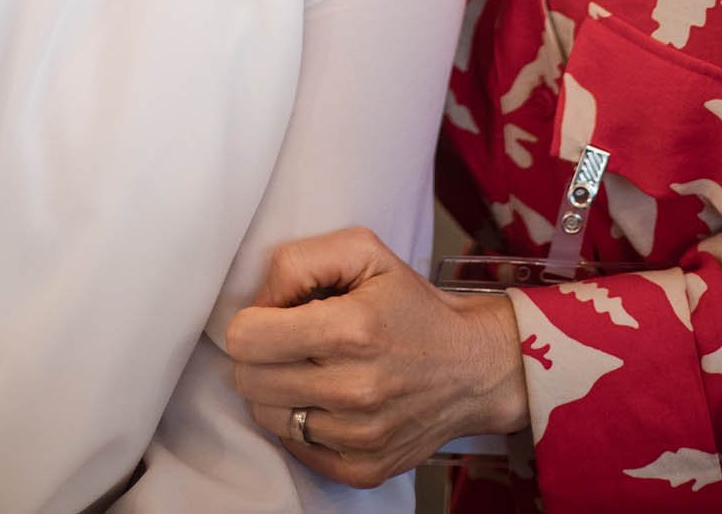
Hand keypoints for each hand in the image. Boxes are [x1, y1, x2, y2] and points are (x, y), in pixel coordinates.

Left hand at [226, 227, 526, 488]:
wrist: (474, 367)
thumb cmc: (413, 306)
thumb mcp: (365, 252)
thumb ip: (300, 260)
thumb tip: (259, 302)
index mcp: (351, 329)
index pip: (247, 339)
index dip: (251, 320)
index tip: (274, 315)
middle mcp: (354, 389)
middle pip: (248, 380)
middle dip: (259, 355)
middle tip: (289, 342)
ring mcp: (359, 437)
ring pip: (266, 417)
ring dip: (277, 391)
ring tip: (309, 370)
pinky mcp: (364, 469)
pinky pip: (296, 449)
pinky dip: (302, 424)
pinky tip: (326, 400)